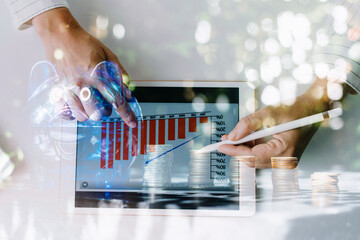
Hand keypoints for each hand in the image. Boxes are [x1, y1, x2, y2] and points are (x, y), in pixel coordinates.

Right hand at [32, 8, 136, 126]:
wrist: (60, 35)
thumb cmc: (85, 44)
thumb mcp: (108, 55)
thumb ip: (120, 75)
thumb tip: (129, 94)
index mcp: (97, 74)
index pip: (116, 100)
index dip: (126, 114)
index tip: (132, 122)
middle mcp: (82, 84)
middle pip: (98, 113)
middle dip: (106, 112)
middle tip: (104, 102)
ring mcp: (68, 88)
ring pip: (82, 116)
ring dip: (90, 113)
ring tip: (90, 102)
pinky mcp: (57, 90)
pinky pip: (65, 113)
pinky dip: (73, 114)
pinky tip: (78, 106)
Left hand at [218, 79, 334, 167]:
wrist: (313, 108)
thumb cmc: (297, 110)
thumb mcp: (269, 113)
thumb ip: (248, 124)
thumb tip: (233, 136)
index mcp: (285, 150)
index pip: (253, 155)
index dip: (235, 151)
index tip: (222, 145)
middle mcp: (286, 159)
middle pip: (253, 160)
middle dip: (236, 151)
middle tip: (223, 141)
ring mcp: (285, 159)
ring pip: (256, 159)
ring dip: (243, 149)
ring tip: (231, 138)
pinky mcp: (282, 156)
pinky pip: (262, 155)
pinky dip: (251, 147)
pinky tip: (243, 139)